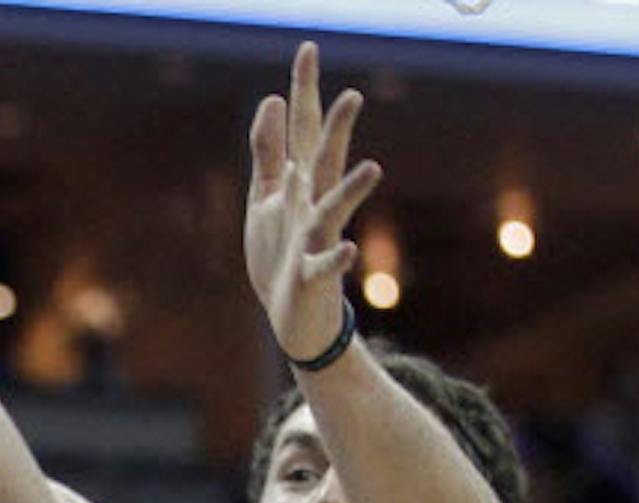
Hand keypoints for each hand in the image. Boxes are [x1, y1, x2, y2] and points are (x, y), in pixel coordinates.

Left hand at [245, 42, 381, 363]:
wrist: (292, 316)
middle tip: (351, 96)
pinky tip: (348, 250)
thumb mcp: (266, 197)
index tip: (308, 49)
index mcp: (300, 184)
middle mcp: (314, 206)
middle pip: (324, 163)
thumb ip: (268, 151)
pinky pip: (325, 267)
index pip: (303, 130)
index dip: (304, 91)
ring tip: (372, 169)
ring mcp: (316, 241)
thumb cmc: (281, 253)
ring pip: (332, 212)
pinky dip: (336, 259)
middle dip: (335, 133)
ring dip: (350, 192)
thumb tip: (273, 100)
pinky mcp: (311, 277)